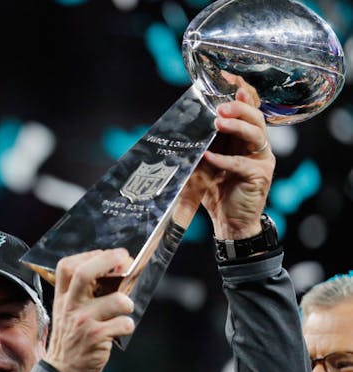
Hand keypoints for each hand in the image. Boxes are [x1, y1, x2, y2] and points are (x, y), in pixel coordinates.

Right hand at [44, 249, 134, 371]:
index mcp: (62, 297)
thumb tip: (114, 274)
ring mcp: (83, 321)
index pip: (66, 266)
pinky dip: (128, 324)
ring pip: (116, 300)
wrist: (64, 370)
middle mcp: (70, 306)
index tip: (106, 255)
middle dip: (108, 261)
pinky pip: (124, 323)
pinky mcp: (96, 336)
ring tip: (125, 308)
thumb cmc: (71, 339)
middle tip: (125, 259)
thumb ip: (82, 294)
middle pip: (85, 273)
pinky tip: (121, 329)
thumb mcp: (67, 312)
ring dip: (127, 302)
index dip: (88, 255)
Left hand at [198, 83, 274, 239]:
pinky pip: (242, 163)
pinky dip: (224, 160)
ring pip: (256, 134)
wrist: (230, 222)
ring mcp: (261, 159)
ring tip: (219, 121)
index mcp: (244, 138)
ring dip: (237, 125)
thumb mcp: (204, 164)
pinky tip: (209, 157)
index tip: (228, 78)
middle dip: (239, 107)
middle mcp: (256, 145)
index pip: (247, 108)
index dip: (241, 92)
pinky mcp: (259, 176)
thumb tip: (181, 126)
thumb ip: (201, 145)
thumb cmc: (217, 191)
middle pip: (256, 116)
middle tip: (220, 105)